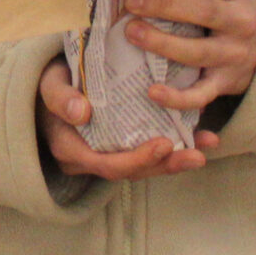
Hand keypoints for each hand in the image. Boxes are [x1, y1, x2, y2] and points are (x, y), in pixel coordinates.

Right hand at [37, 59, 217, 180]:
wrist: (52, 86)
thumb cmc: (51, 82)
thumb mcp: (49, 83)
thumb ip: (60, 96)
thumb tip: (80, 112)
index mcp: (70, 148)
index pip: (105, 164)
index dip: (136, 159)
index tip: (164, 144)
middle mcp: (89, 160)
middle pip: (130, 171)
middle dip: (165, 165)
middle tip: (195, 154)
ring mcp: (106, 156)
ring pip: (142, 166)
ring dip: (176, 160)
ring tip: (206, 147)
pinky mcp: (120, 147)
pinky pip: (147, 154)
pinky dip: (174, 148)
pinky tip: (201, 138)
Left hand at [123, 0, 255, 112]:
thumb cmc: (228, 12)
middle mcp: (241, 23)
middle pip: (204, 12)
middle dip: (165, 6)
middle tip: (132, 2)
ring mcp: (235, 56)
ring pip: (198, 52)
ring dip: (163, 43)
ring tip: (132, 32)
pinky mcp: (226, 83)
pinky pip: (202, 94)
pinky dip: (177, 97)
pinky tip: (152, 91)